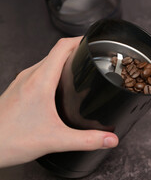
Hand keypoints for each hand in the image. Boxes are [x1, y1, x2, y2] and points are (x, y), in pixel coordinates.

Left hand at [0, 37, 118, 167]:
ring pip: (46, 60)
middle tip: (92, 55)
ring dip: (64, 60)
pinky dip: (53, 70)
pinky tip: (60, 85)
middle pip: (56, 52)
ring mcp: (22, 81)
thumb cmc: (10, 140)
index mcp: (40, 81)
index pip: (62, 47)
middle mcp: (29, 76)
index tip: (93, 40)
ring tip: (80, 67)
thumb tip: (110, 139)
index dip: (80, 39)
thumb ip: (87, 140)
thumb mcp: (56, 140)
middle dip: (77, 49)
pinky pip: (39, 70)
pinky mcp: (18, 88)